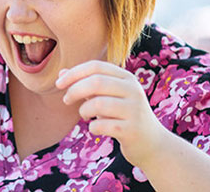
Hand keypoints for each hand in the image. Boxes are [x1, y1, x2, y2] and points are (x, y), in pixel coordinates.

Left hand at [55, 60, 169, 166]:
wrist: (152, 143)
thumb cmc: (123, 116)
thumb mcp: (107, 96)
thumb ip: (86, 84)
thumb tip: (61, 74)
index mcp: (127, 78)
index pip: (96, 66)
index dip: (74, 73)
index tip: (58, 84)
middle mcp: (133, 90)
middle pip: (96, 82)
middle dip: (74, 90)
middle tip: (66, 100)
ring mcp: (135, 110)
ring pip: (97, 104)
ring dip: (83, 110)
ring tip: (85, 116)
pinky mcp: (132, 130)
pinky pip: (101, 125)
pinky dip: (92, 127)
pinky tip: (96, 129)